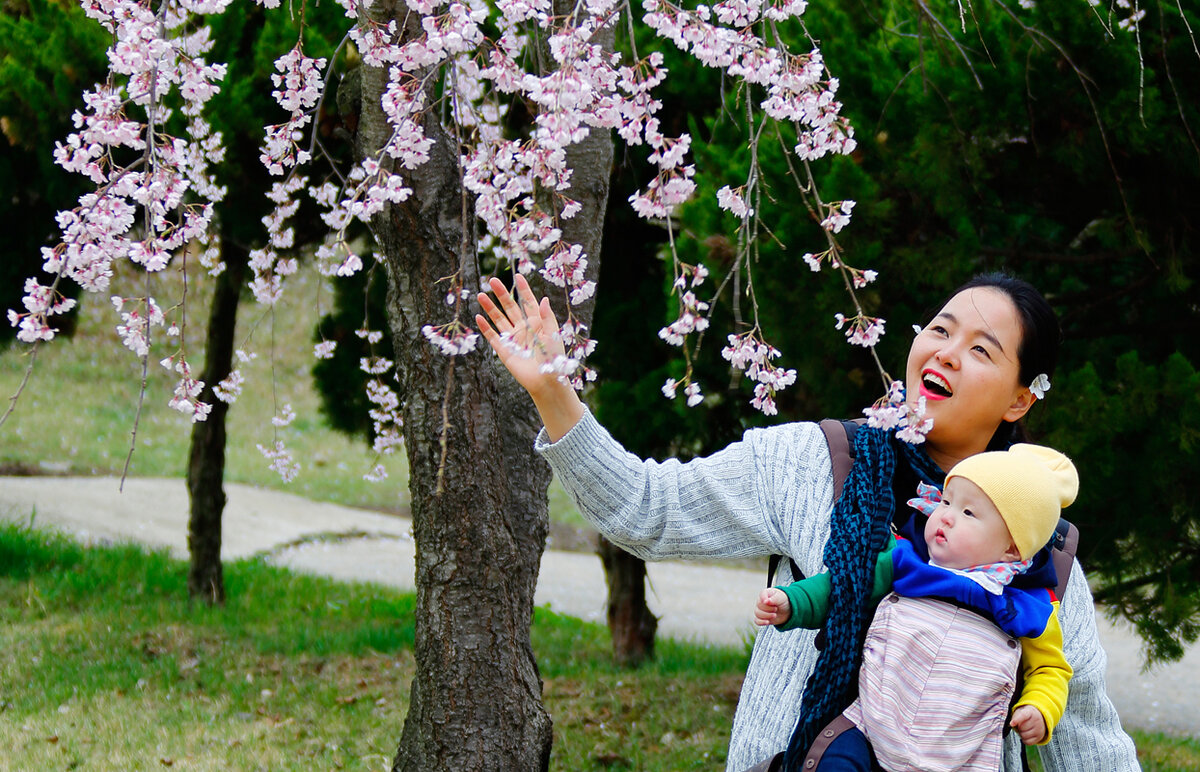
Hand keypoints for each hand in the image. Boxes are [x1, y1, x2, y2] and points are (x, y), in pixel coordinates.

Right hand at [476, 274, 583, 440]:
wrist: (546, 380)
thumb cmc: (553, 358)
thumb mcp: (553, 334)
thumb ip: (547, 317)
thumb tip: (543, 298)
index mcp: (537, 323)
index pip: (528, 302)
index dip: (523, 289)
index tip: (517, 275)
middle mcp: (523, 328)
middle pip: (510, 307)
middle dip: (501, 293)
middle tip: (492, 280)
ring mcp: (513, 338)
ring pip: (499, 319)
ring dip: (490, 307)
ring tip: (481, 294)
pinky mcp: (504, 350)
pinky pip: (492, 336)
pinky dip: (485, 327)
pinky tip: (478, 317)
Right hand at [754, 588, 791, 626]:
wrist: (787, 610)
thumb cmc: (783, 601)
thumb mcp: (781, 598)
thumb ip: (774, 599)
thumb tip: (766, 601)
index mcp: (766, 593)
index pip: (761, 594)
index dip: (764, 599)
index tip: (768, 602)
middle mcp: (761, 601)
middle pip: (759, 605)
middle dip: (768, 609)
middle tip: (776, 609)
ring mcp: (761, 610)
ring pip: (757, 613)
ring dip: (767, 616)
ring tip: (775, 615)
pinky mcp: (762, 618)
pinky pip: (757, 621)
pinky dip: (761, 622)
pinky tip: (767, 622)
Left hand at [1010, 705, 1046, 744]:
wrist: (1039, 718)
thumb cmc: (1027, 716)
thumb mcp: (1020, 711)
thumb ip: (1015, 717)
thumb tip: (1011, 725)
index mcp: (1030, 712)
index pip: (1023, 715)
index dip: (1016, 720)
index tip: (1011, 723)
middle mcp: (1036, 720)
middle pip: (1021, 727)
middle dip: (1019, 727)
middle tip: (1021, 725)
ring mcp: (1039, 729)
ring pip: (1024, 736)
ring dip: (1021, 734)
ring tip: (1024, 729)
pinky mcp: (1039, 737)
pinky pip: (1028, 742)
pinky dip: (1024, 740)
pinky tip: (1026, 734)